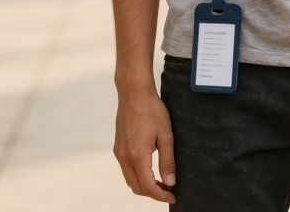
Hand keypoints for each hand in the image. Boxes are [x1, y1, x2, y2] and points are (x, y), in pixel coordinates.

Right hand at [113, 88, 175, 203]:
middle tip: (168, 190)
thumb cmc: (152, 111)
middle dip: (153, 193)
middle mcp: (124, 157)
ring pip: (130, 180)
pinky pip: (125, 169)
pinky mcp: (117, 147)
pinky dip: (137, 175)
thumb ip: (167, 161)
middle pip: (137, 187)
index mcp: (138, 156)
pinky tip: (149, 169)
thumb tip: (170, 182)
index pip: (148, 186)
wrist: (134, 93)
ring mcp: (119, 153)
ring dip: (144, 185)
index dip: (161, 195)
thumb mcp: (166, 136)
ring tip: (160, 182)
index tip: (172, 196)